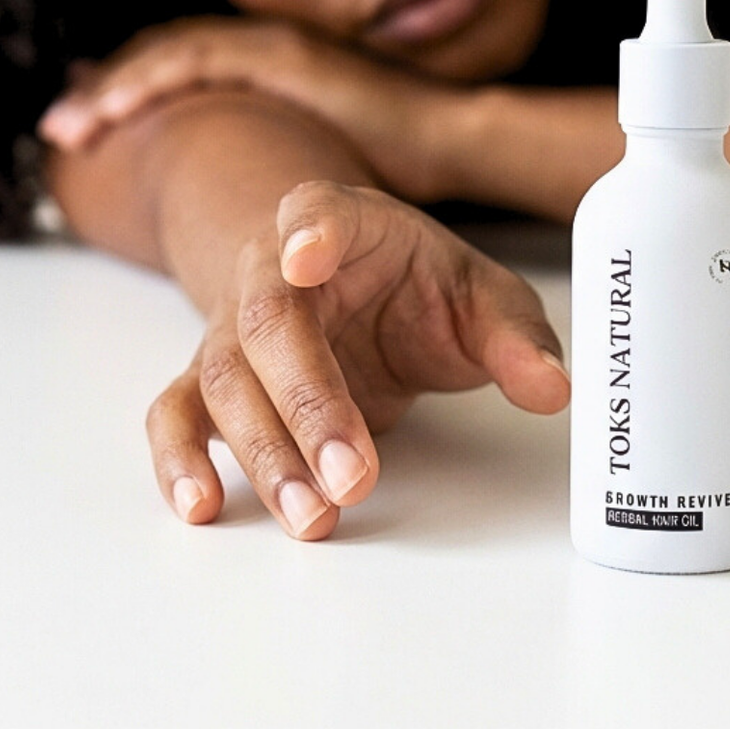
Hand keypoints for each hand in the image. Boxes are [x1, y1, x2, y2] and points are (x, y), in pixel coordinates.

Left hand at [37, 18, 461, 204]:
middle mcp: (265, 47)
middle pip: (163, 58)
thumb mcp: (316, 163)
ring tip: (70, 129)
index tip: (87, 131)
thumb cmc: (398, 158)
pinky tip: (114, 111)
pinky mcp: (284, 58)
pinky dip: (149, 82)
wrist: (453, 138)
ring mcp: (274, 46)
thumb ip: (274, 168)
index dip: (132, 95)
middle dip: (107, 92)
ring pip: (169, 54)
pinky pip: (197, 60)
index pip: (183, 70)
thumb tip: (240, 207)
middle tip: (61, 132)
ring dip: (114, 89)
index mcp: (270, 68)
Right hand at [150, 179, 570, 539]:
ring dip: (264, 453)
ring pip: (224, 379)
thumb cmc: (412, 281)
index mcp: (339, 222)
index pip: (317, 211)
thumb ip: (515, 335)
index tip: (307, 255)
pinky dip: (179, 457)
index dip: (309, 231)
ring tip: (314, 517)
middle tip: (354, 475)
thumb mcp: (477, 292)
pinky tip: (204, 504)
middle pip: (268, 322)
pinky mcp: (212, 379)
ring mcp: (231, 324)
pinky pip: (177, 412)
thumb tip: (551, 387)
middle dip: (307, 402)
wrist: (343, 278)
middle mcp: (269, 268)